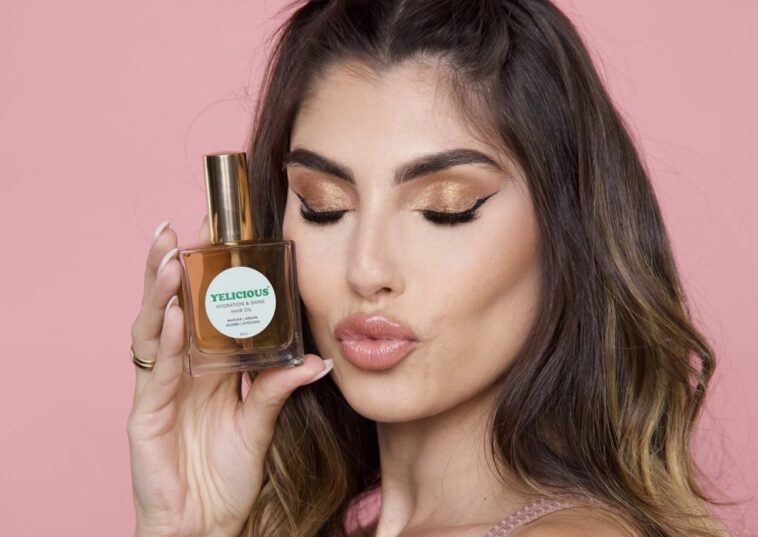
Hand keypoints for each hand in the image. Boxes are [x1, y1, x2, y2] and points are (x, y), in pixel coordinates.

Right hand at [127, 215, 331, 536]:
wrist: (206, 526)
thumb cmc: (227, 477)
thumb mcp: (259, 424)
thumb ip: (277, 389)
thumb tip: (318, 360)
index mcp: (206, 368)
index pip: (202, 311)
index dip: (205, 275)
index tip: (217, 235)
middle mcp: (179, 371)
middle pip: (170, 310)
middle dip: (171, 269)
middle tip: (178, 229)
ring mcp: (159, 391)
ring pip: (153, 332)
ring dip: (160, 294)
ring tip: (168, 257)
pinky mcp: (145, 417)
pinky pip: (156, 373)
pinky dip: (165, 342)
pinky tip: (172, 316)